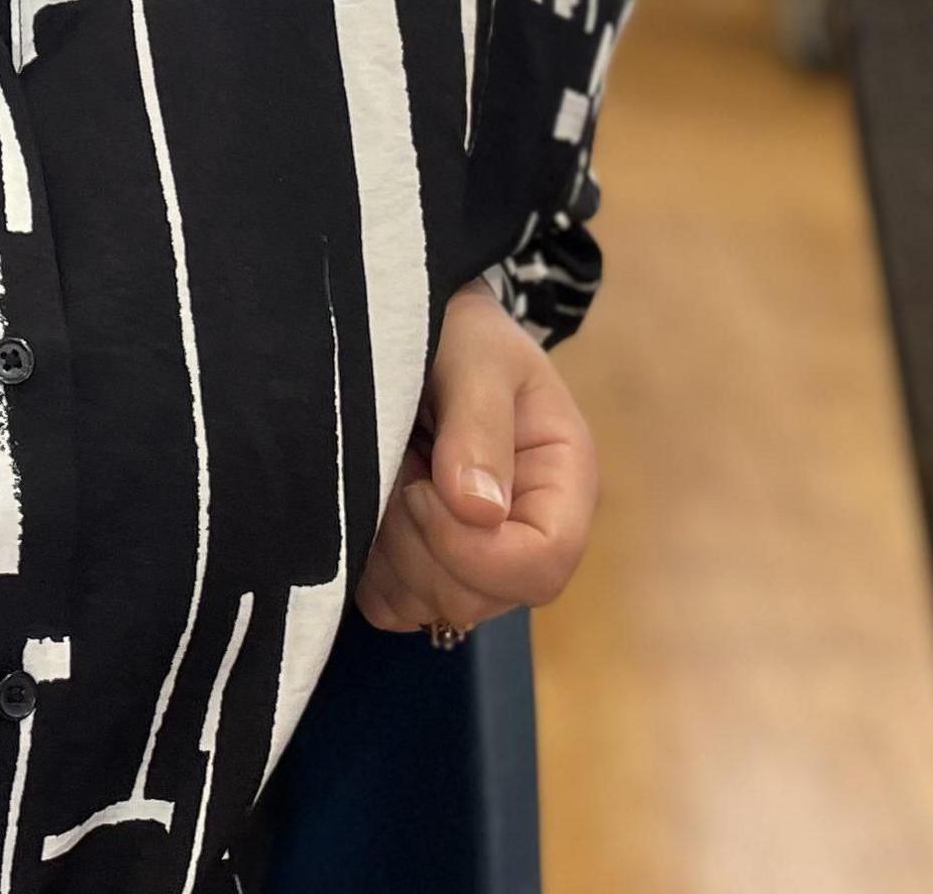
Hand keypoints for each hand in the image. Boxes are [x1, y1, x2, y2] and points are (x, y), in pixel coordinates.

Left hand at [354, 283, 597, 639]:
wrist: (421, 322)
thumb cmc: (459, 329)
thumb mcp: (475, 356)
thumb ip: (478, 425)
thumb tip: (479, 511)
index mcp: (564, 480)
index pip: (544, 563)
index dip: (472, 546)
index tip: (421, 487)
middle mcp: (529, 530)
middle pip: (486, 598)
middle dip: (423, 544)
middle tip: (395, 469)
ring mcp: (479, 557)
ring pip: (437, 610)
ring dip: (392, 554)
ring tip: (384, 479)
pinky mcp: (428, 567)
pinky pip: (396, 608)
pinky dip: (371, 570)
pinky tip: (368, 509)